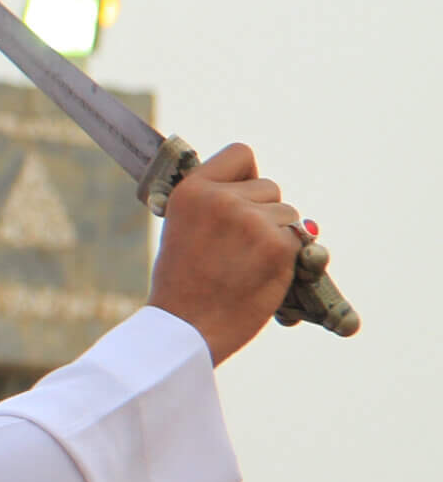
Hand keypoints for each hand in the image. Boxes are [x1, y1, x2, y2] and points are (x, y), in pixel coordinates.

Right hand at [147, 143, 306, 364]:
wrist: (186, 327)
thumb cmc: (183, 283)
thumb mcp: (184, 228)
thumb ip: (214, 204)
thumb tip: (257, 191)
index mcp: (192, 190)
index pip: (241, 154)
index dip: (247, 177)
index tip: (240, 198)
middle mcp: (221, 198)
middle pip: (270, 187)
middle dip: (264, 214)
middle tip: (239, 247)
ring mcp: (251, 220)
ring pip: (288, 214)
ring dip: (277, 237)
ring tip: (246, 264)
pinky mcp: (277, 246)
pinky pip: (298, 240)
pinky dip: (287, 258)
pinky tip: (261, 274)